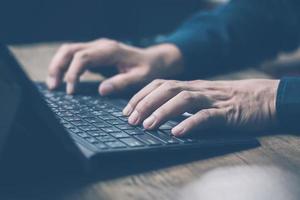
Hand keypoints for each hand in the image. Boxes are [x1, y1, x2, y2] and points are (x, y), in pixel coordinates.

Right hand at [47, 38, 182, 94]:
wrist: (154, 60)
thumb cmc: (148, 69)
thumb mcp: (139, 78)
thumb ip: (121, 83)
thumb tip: (102, 90)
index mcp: (110, 51)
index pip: (83, 57)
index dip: (73, 73)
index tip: (71, 90)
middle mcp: (101, 46)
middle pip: (70, 50)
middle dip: (58, 67)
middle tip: (54, 86)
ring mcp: (98, 48)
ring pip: (70, 50)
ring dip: (58, 65)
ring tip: (54, 84)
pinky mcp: (96, 53)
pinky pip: (75, 56)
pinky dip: (66, 65)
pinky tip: (64, 79)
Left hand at [122, 79, 279, 135]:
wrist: (264, 98)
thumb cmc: (231, 101)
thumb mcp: (203, 98)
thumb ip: (185, 104)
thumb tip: (160, 115)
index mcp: (192, 86)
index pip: (161, 84)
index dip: (141, 96)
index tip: (127, 110)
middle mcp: (199, 89)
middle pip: (168, 89)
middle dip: (146, 103)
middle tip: (132, 120)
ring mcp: (213, 100)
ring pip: (184, 99)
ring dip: (163, 112)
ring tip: (148, 126)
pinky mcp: (228, 113)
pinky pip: (207, 116)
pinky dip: (190, 123)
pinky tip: (177, 133)